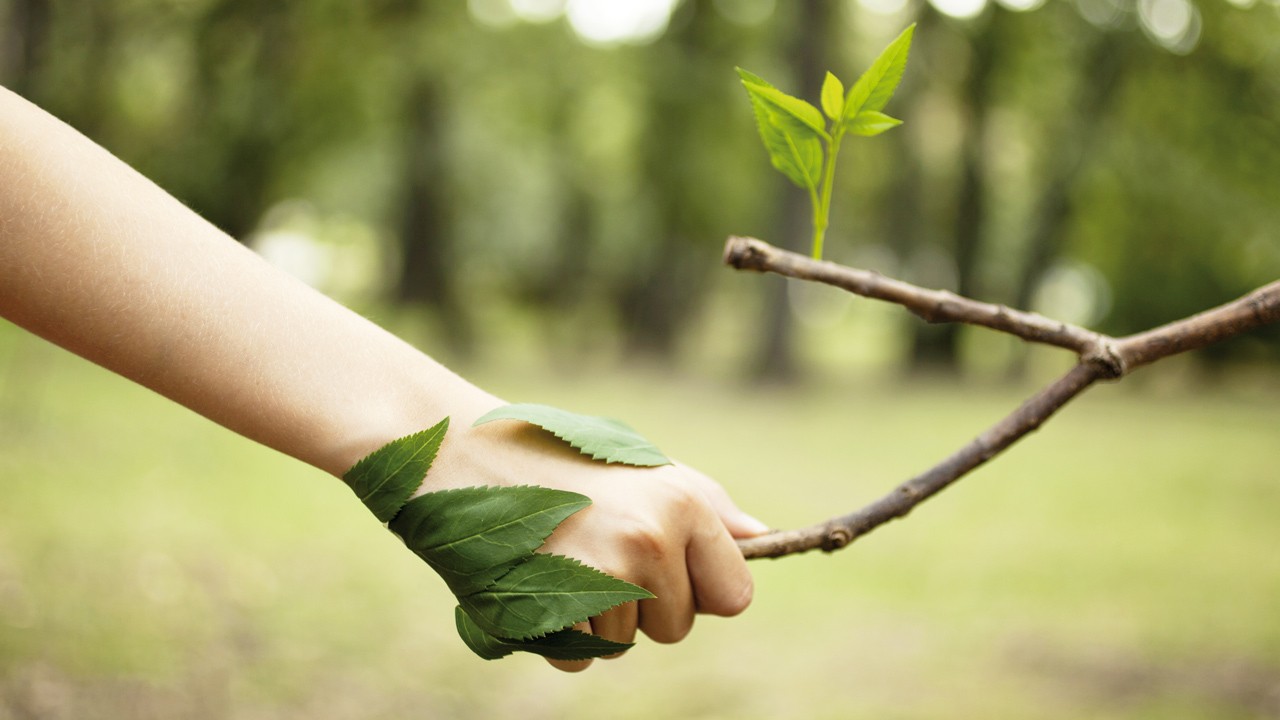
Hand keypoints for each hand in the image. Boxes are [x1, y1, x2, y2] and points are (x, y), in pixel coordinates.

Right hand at [423, 402, 768, 670]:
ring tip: (562, 557)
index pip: (735, 595)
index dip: (702, 590)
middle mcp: (650, 540)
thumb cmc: (558, 455)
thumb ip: (704, 506)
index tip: (670, 570)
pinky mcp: (552, 609)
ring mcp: (600, 577)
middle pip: (677, 628)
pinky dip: (560, 635)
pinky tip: (538, 581)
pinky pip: (580, 659)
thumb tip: (763, 538)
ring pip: (625, 644)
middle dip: (645, 606)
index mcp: (682, 504)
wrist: (461, 451)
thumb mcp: (640, 465)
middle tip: (599, 552)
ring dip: (598, 617)